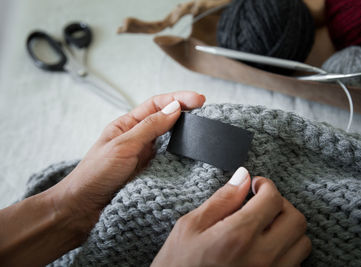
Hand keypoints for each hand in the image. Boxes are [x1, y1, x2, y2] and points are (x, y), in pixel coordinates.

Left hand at [48, 91, 205, 231]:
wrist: (84, 208)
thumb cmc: (94, 175)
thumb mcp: (123, 146)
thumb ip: (149, 127)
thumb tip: (174, 108)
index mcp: (128, 125)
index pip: (156, 105)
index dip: (178, 98)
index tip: (198, 99)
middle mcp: (139, 138)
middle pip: (167, 120)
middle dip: (186, 113)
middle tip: (207, 112)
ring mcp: (146, 156)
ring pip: (171, 140)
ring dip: (186, 135)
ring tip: (204, 131)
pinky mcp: (152, 173)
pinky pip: (171, 161)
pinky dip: (183, 157)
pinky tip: (193, 156)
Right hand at [152, 167, 310, 266]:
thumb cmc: (178, 265)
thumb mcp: (190, 227)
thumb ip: (222, 200)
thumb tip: (243, 177)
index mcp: (237, 236)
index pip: (273, 200)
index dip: (266, 185)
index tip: (257, 185)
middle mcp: (261, 258)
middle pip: (296, 220)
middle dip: (281, 204)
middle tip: (263, 203)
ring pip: (302, 243)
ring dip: (288, 228)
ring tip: (266, 226)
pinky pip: (296, 264)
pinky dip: (287, 249)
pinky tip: (266, 246)